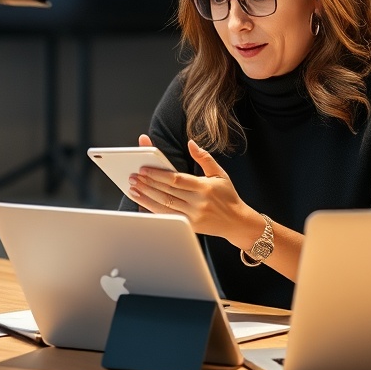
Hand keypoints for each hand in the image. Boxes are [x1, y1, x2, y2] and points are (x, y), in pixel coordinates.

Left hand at [128, 136, 252, 239]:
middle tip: (133, 177)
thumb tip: (191, 143)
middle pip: (167, 192)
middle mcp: (198, 202)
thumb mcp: (220, 174)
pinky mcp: (190, 226)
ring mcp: (193, 216)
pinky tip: (143, 204)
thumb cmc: (227, 196)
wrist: (237, 222)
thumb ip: (204, 157)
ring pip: (165, 205)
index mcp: (204, 187)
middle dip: (148, 184)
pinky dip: (154, 211)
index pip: (176, 179)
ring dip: (146, 197)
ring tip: (133, 189)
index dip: (158, 174)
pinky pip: (168, 217)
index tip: (144, 169)